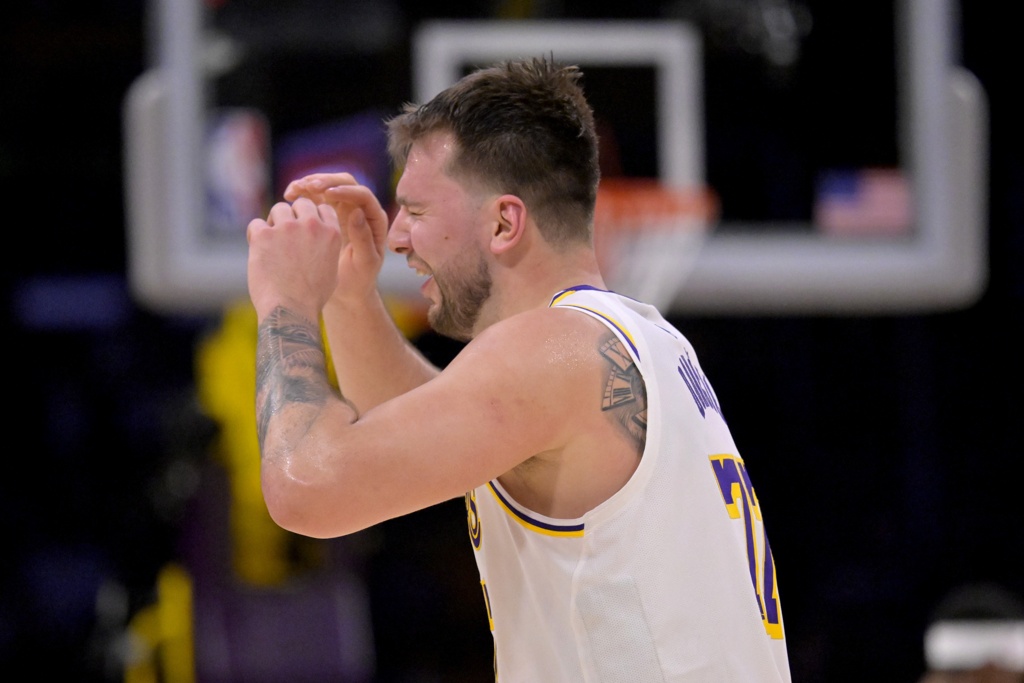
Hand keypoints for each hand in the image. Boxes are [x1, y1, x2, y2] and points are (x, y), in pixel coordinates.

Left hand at [246, 197, 341, 320]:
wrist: (291, 310)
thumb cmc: (311, 297)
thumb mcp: (332, 270)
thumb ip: (327, 248)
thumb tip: (317, 239)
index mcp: (331, 234)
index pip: (323, 208)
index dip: (312, 216)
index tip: (304, 228)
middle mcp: (311, 226)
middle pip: (301, 204)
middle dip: (293, 215)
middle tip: (285, 234)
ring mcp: (287, 228)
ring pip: (278, 209)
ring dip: (273, 222)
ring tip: (270, 243)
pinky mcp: (264, 235)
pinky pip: (256, 224)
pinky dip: (255, 236)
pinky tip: (257, 251)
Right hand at [284, 173, 389, 301]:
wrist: (347, 292)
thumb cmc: (359, 280)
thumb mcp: (364, 263)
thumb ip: (363, 239)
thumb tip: (356, 212)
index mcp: (374, 220)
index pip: (363, 195)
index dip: (345, 191)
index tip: (326, 193)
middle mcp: (361, 210)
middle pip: (345, 184)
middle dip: (326, 181)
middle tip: (307, 186)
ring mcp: (343, 210)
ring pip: (328, 187)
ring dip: (311, 183)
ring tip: (293, 189)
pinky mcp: (327, 215)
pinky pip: (316, 197)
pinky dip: (303, 193)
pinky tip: (289, 195)